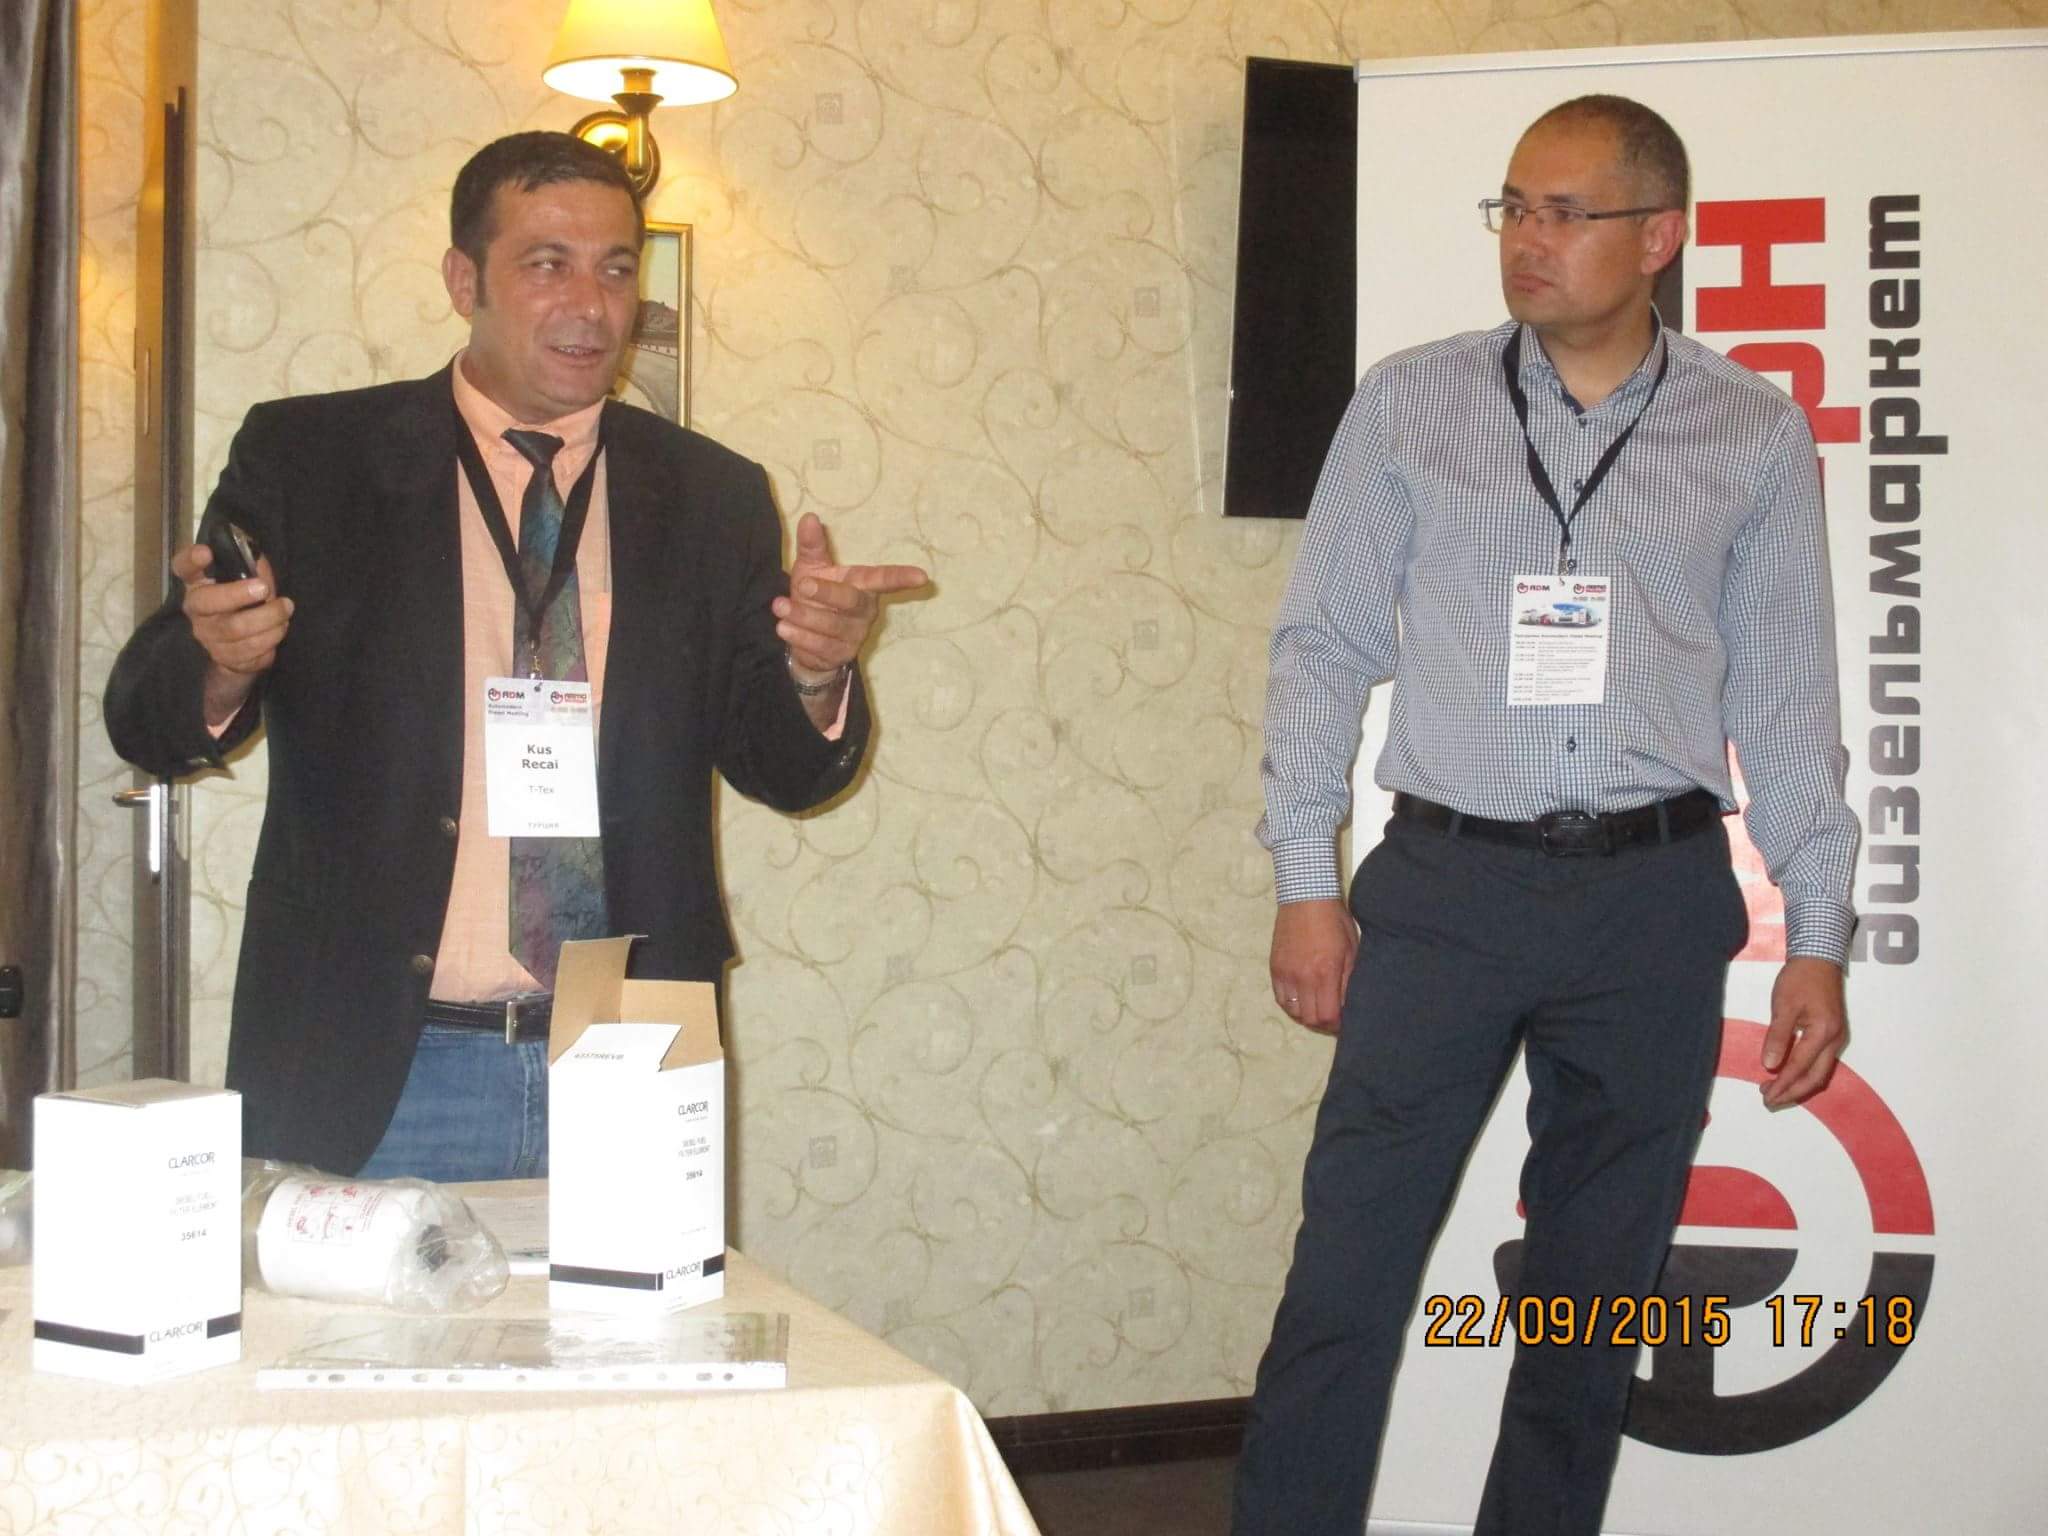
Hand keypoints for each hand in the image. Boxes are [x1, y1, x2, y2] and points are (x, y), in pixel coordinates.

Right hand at [173, 541, 291, 725]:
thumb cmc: (246, 603)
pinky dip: (271, 639)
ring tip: (285, 609)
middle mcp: (197, 611)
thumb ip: (252, 566)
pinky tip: (279, 629)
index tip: (206, 552)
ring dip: (268, 618)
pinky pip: (250, 651)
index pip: (184, 568)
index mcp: (199, 584)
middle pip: (207, 602)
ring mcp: (208, 637)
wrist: (241, 648)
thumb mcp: (249, 579)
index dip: (191, 560)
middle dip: (239, 594)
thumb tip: (259, 561)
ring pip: (235, 630)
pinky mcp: (224, 659)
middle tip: (264, 589)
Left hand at [772, 513, 928, 681]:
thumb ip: (812, 545)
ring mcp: (854, 636)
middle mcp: (864, 611)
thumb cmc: (814, 597)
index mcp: (862, 585)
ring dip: (804, 616)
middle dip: (827, 593)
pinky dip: (799, 636)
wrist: (804, 640)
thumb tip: (809, 517)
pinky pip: (820, 646)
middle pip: (851, 601)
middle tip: (802, 585)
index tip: (922, 576)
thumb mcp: (811, 568)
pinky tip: (784, 627)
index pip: (883, 579)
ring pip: (831, 626)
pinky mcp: (840, 656)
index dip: (902, 578)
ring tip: (780, 606)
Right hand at [1271, 898, 1358, 1035]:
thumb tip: (1348, 1005)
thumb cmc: (1334, 921)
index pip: (1328, 1016)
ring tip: (1316, 1008)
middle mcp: (1303, 977)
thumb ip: (1348, 980)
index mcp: (1326, 972)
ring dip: (1306, 1015)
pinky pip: (1281, 998)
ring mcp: (1286, 973)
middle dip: (1323, 1023)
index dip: (1337, 1025)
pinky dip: (1292, 1005)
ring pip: (1293, 1012)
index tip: (1344, 1021)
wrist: (1305, 898)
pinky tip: (1301, 998)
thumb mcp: (1351, 950)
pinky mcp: (1274, 968)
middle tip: (1332, 1017)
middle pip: (1310, 1019)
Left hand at [1760, 956, 1847, 1108]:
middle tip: (1769, 1101)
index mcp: (1823, 1032)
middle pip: (1815, 1077)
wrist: (1819, 959)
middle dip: (1792, 1092)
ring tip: (1774, 1091)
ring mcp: (1837, 1038)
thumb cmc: (1799, 979)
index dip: (1782, 1084)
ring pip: (1820, 1072)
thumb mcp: (1784, 1005)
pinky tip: (1788, 1074)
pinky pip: (1821, 1062)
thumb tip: (1769, 1065)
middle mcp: (1835, 1040)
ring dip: (1798, 1085)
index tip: (1766, 1095)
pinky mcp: (1833, 1035)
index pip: (1799, 1067)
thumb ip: (1777, 1036)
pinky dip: (1804, 1073)